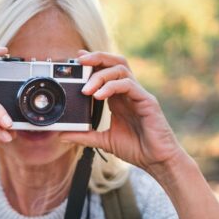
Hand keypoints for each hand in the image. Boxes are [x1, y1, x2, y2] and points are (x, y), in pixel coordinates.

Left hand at [60, 51, 186, 176]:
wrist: (156, 160)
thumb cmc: (136, 148)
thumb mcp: (103, 141)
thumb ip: (84, 136)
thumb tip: (62, 135)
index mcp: (118, 98)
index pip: (106, 71)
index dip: (93, 62)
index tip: (76, 60)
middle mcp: (129, 92)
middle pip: (115, 62)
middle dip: (97, 57)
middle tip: (79, 61)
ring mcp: (138, 94)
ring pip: (121, 69)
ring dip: (100, 75)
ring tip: (86, 89)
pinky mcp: (147, 101)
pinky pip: (128, 85)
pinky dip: (112, 86)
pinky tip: (98, 96)